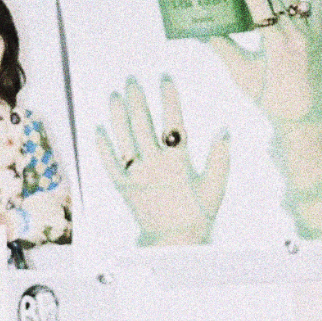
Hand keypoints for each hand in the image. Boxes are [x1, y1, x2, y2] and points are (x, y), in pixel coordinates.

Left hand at [96, 77, 230, 246]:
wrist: (173, 242)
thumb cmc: (198, 214)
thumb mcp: (215, 186)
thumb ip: (220, 157)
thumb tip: (224, 130)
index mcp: (178, 163)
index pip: (173, 122)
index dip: (169, 98)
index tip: (164, 78)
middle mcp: (154, 166)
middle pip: (142, 124)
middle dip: (137, 99)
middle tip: (131, 80)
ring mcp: (136, 176)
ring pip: (123, 139)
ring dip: (117, 115)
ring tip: (114, 95)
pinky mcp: (123, 188)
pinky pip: (109, 164)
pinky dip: (102, 146)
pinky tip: (97, 129)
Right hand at [205, 0, 321, 123]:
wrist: (302, 115)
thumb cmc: (269, 98)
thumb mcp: (242, 74)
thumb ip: (224, 50)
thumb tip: (200, 33)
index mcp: (276, 44)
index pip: (260, 4)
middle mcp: (295, 35)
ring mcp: (310, 36)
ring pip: (294, 1)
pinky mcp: (319, 39)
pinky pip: (317, 11)